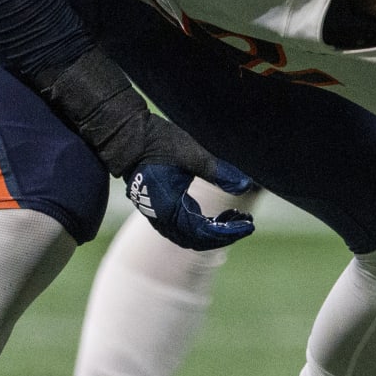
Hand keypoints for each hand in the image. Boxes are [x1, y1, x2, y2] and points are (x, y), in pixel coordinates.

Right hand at [123, 115, 255, 250]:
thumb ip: (218, 172)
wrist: (127, 135)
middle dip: (223, 235)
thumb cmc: (158, 142)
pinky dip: (200, 226)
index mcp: (169, 208)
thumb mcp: (192, 155)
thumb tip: (245, 185)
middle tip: (245, 223)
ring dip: (212, 232)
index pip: (204, 232)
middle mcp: (161, 217)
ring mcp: (156, 215)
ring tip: (234, 217)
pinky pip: (180, 228)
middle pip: (197, 241)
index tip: (249, 224)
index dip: (229, 231)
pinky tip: (214, 214)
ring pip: (188, 237)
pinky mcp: (156, 208)